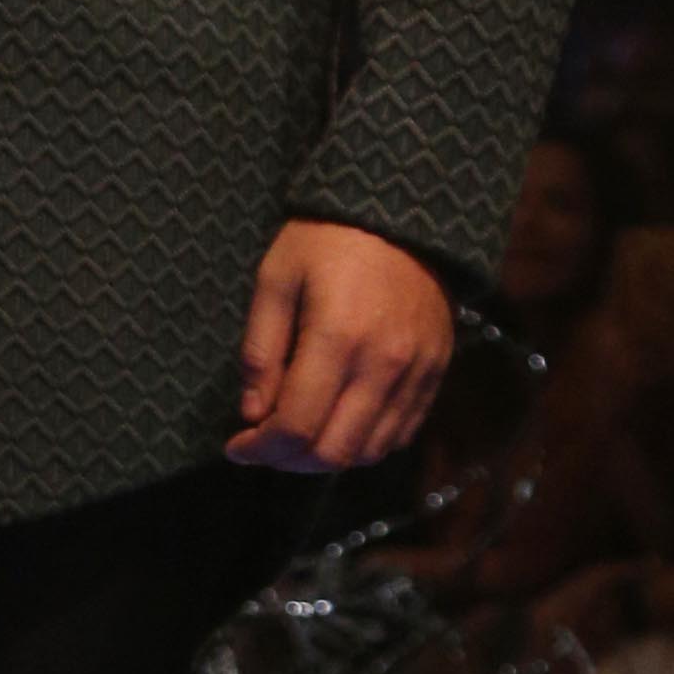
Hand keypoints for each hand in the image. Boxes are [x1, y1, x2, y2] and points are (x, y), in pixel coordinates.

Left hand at [229, 219, 454, 474]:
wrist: (401, 213)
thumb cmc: (326, 241)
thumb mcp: (275, 280)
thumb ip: (260, 351)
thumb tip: (253, 413)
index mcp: (338, 339)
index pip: (296, 425)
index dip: (259, 448)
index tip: (236, 447)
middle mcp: (384, 364)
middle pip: (334, 451)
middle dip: (288, 460)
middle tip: (262, 446)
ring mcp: (416, 372)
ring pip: (369, 451)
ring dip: (326, 458)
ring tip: (296, 437)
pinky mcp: (437, 372)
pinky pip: (402, 433)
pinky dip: (364, 444)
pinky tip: (337, 425)